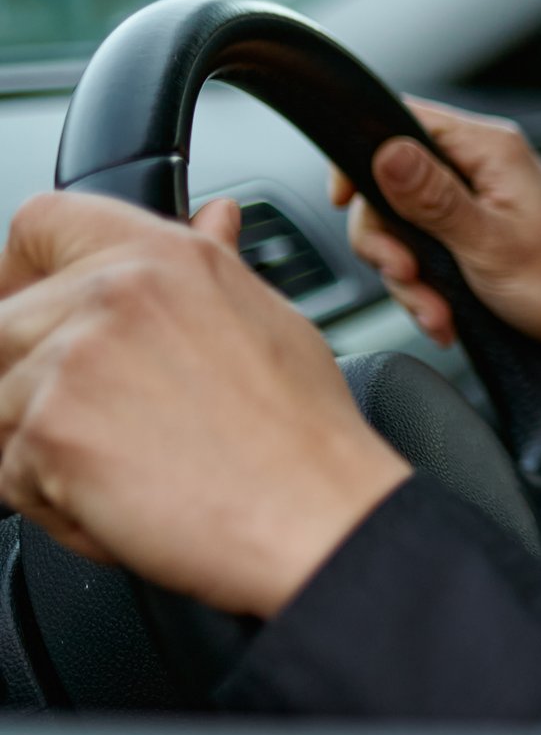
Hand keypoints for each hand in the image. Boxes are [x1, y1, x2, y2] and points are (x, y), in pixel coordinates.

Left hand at [0, 192, 410, 617]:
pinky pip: (8, 472)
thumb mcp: (270, 318)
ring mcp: (71, 362)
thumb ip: (212, 266)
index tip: (34, 304)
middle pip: (5, 325)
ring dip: (45, 446)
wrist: (315, 514)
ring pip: (0, 404)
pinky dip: (55, 502)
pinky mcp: (47, 434)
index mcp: (164, 256)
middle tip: (102, 422)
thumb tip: (213, 220)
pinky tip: (126, 502)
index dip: (25, 269)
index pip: (43, 222)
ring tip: (130, 468)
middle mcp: (110, 294)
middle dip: (34, 379)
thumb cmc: (303, 431)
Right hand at [335, 99, 540, 379]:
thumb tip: (384, 150)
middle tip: (408, 277)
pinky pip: (428, 250)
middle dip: (390, 241)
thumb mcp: (487, 243)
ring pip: (405, 226)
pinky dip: (428, 286)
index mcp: (490, 149)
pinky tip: (444, 315)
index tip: (348, 203)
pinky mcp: (478, 232)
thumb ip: (432, 198)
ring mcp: (480, 200)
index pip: (402, 120)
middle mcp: (483, 165)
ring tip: (437, 312)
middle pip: (392, 183)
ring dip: (410, 276)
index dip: (363, 158)